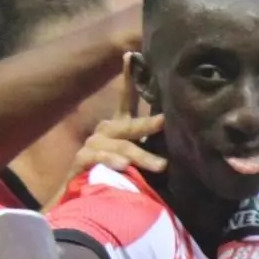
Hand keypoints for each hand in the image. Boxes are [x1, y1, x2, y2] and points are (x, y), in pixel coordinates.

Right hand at [45, 55, 164, 209]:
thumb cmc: (119, 179)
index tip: (133, 55)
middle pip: (128, 124)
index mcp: (118, 127)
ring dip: (139, 155)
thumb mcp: (138, 157)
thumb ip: (151, 145)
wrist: (85, 203)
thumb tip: (177, 130)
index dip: (129, 78)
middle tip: (165, 121)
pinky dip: (112, 160)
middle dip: (148, 124)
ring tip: (160, 166)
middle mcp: (104, 132)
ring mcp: (92, 146)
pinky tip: (124, 166)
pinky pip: (99, 158)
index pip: (126, 99)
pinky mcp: (82, 161)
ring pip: (119, 144)